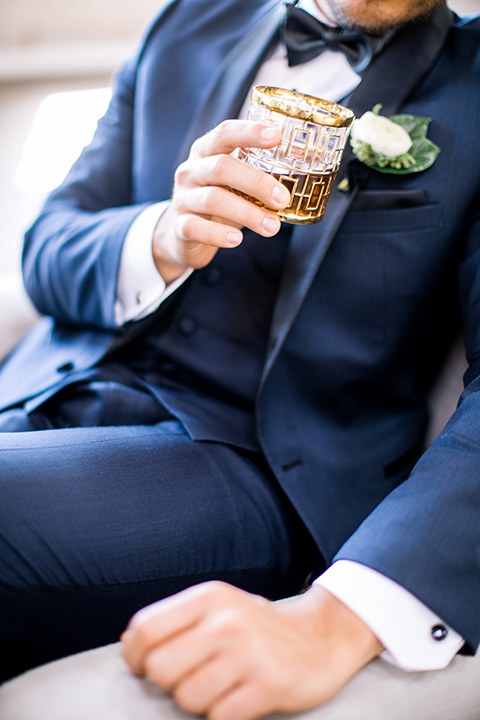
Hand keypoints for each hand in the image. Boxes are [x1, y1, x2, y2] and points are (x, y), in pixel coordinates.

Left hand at [121, 581, 382, 719]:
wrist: (322, 635)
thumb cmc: (260, 625)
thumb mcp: (220, 605)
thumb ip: (177, 619)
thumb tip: (129, 642)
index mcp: (209, 597)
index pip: (145, 629)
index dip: (136, 656)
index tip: (146, 666)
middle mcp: (226, 621)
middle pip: (161, 669)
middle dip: (171, 683)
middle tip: (193, 678)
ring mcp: (248, 654)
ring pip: (187, 698)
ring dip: (198, 703)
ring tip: (220, 688)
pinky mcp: (268, 686)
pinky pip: (219, 717)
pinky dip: (222, 715)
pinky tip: (238, 700)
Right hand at [152, 120, 290, 283]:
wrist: (181, 234)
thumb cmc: (219, 201)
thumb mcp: (234, 182)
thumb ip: (256, 174)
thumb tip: (302, 176)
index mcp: (207, 152)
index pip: (225, 133)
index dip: (250, 132)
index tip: (277, 136)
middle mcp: (192, 170)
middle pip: (222, 167)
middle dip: (256, 182)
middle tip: (283, 199)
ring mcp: (183, 198)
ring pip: (213, 199)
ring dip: (247, 213)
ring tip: (272, 227)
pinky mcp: (179, 225)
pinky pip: (196, 228)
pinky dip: (218, 234)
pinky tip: (237, 240)